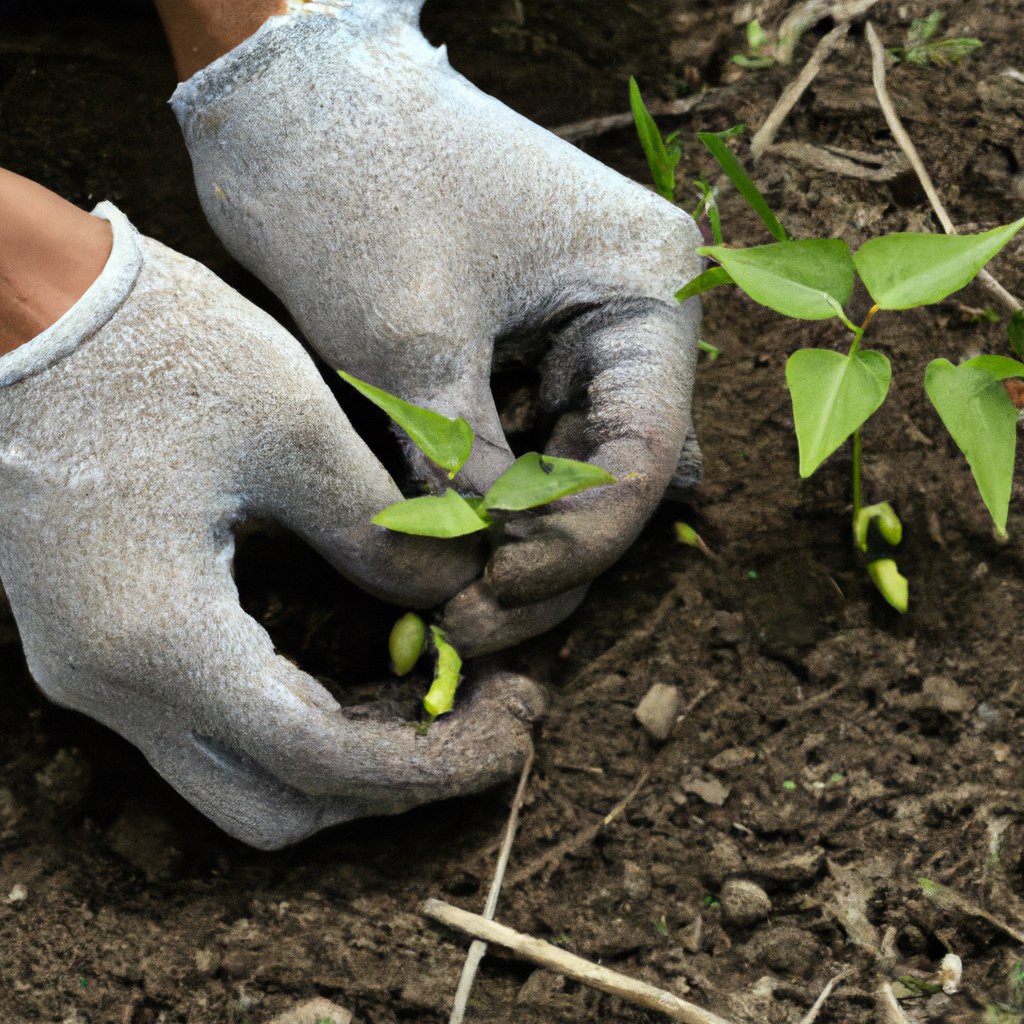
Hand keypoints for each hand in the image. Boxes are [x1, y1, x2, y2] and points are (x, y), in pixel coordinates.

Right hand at [0, 204, 540, 847]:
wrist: (16, 302)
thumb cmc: (148, 343)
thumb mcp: (292, 425)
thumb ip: (380, 532)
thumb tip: (453, 594)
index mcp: (160, 636)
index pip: (318, 764)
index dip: (432, 763)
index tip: (514, 730)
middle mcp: (113, 681)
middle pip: (276, 803)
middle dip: (395, 779)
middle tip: (490, 713)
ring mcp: (96, 665)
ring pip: (245, 769)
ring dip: (353, 751)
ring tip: (452, 687)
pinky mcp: (103, 634)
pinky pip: (216, 717)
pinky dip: (305, 712)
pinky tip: (376, 661)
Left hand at [171, 1, 702, 652]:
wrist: (294, 103)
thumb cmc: (357, 189)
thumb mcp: (410, 345)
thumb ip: (459, 469)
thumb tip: (475, 573)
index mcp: (646, 287)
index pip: (640, 451)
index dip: (573, 543)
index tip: (492, 596)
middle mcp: (630, 316)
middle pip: (616, 472)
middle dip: (547, 555)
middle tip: (470, 623)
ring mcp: (578, 335)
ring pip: (574, 471)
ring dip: (521, 540)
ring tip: (456, 604)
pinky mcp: (524, 351)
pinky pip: (529, 447)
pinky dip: (494, 503)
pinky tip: (451, 547)